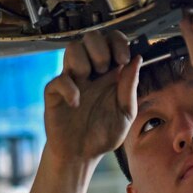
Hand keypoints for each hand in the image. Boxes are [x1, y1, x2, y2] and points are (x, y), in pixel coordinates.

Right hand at [43, 30, 140, 163]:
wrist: (82, 155)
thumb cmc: (104, 133)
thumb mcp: (126, 113)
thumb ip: (130, 88)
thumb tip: (137, 59)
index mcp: (110, 73)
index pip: (112, 40)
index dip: (118, 42)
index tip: (123, 58)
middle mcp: (90, 72)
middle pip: (91, 37)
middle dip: (101, 48)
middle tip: (106, 70)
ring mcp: (72, 80)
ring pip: (72, 49)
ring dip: (84, 60)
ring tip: (90, 80)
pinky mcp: (55, 93)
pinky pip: (59, 79)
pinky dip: (69, 89)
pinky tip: (77, 103)